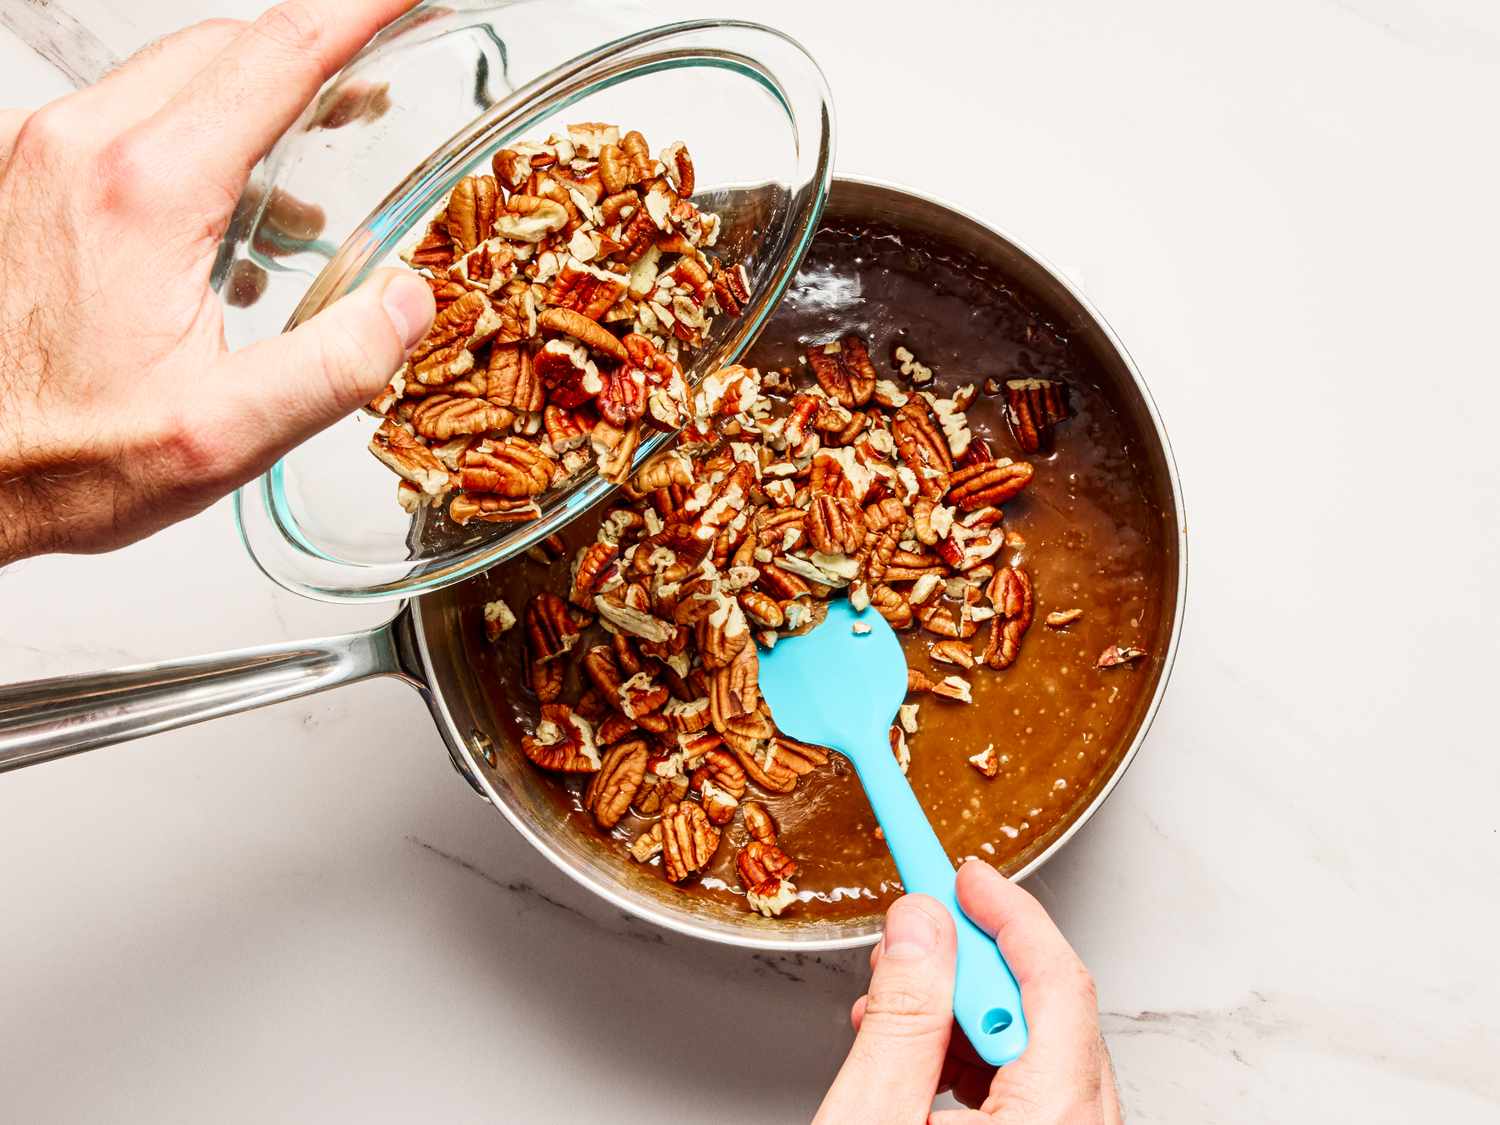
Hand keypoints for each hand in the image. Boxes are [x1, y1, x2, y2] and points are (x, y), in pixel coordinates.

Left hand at [0, 1, 433, 564]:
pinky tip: (229, 214)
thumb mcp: (224, 433)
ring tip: (315, 162)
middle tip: (375, 83)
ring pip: (175, 76)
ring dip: (255, 97)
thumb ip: (334, 365)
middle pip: (225, 47)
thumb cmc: (67, 452)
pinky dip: (198, 133)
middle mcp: (85, 150)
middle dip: (312, 52)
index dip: (356, 12)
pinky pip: (131, 117)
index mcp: (147, 191)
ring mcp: (44, 156)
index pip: (276, 56)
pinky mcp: (26, 179)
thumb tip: (409, 302)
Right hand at [814, 861, 1121, 1123]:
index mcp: (1052, 1118)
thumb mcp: (872, 1115)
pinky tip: (918, 1056)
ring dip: (966, 1013)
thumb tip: (921, 926)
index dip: (1005, 913)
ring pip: (1038, 1048)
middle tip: (915, 935)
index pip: (1055, 982)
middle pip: (1050, 1011)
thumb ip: (903, 1017)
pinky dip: (976, 1060)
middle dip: (974, 963)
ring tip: (896, 1009)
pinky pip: (1030, 1090)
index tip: (963, 876)